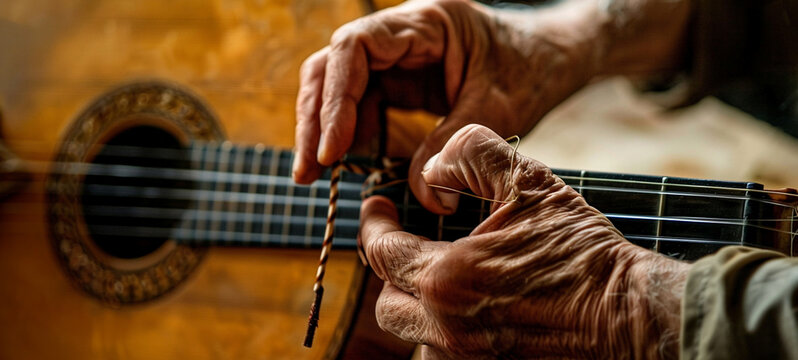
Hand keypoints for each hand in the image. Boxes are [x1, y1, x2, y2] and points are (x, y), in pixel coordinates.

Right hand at [293, 0, 606, 212]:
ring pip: (338, 87)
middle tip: (308, 171)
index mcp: (424, 23)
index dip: (334, 99)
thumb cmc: (532, 69)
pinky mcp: (402, 81)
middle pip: (332, 67)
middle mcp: (401, 35)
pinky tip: (348, 163)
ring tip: (316, 174)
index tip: (332, 150)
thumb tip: (421, 198)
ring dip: (324, 130)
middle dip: (315, 119)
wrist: (554, 59)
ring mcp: (398, 57)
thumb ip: (453, 148)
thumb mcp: (498, 109)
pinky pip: (363, 104)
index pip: (354, 49)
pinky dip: (351, 135)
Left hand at [358, 125, 688, 358]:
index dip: (373, 223)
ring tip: (433, 273)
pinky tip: (468, 304)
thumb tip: (433, 167)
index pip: (381, 252)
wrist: (631, 315)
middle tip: (402, 241)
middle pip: (386, 303)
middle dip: (386, 269)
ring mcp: (468, 355)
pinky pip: (443, 350)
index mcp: (446, 278)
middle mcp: (447, 326)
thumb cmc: (582, 253)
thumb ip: (472, 156)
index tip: (377, 205)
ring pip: (412, 332)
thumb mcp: (530, 183)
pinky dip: (441, 327)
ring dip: (412, 302)